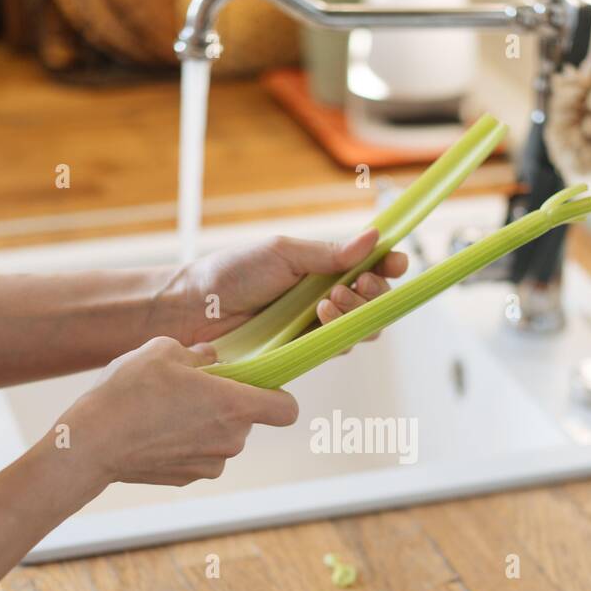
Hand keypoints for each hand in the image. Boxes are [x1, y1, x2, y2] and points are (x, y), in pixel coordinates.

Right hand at [62, 336, 297, 488]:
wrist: (92, 443)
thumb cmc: (129, 392)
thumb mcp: (162, 350)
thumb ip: (198, 353)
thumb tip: (211, 359)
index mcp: (235, 405)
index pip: (287, 409)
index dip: (278, 396)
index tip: (256, 386)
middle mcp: (232, 440)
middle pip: (247, 419)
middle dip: (227, 403)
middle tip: (190, 389)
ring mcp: (211, 463)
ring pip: (223, 437)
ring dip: (205, 423)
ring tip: (166, 410)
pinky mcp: (189, 478)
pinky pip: (201, 455)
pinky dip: (187, 443)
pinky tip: (156, 431)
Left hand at [160, 228, 408, 345]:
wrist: (196, 309)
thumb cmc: (232, 273)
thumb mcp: (282, 253)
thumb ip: (328, 253)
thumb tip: (372, 238)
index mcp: (323, 267)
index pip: (370, 267)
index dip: (389, 265)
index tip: (394, 261)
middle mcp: (326, 297)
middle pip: (375, 302)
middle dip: (374, 292)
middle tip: (353, 284)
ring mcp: (317, 327)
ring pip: (363, 328)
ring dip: (356, 312)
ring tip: (328, 302)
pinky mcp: (306, 353)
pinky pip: (338, 348)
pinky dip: (339, 334)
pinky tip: (321, 318)